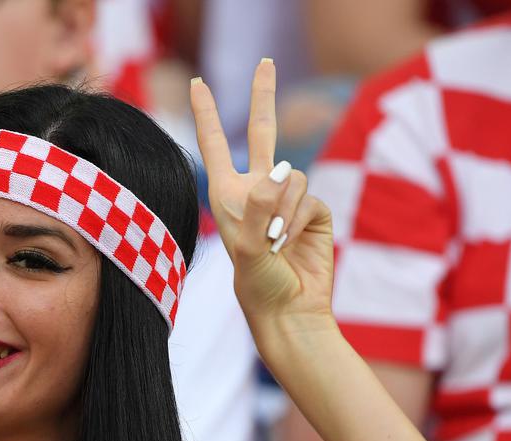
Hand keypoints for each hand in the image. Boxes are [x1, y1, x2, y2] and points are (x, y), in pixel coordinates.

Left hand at [189, 60, 335, 338]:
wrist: (290, 310)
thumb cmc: (257, 283)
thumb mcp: (246, 247)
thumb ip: (259, 205)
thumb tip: (280, 171)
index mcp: (227, 196)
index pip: (216, 145)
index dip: (207, 113)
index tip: (197, 82)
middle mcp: (256, 192)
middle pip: (264, 133)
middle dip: (264, 96)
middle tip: (266, 61)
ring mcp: (286, 200)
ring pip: (291, 176)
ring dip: (282, 209)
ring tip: (274, 241)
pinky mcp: (313, 210)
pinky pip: (308, 197)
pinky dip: (299, 219)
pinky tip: (292, 242)